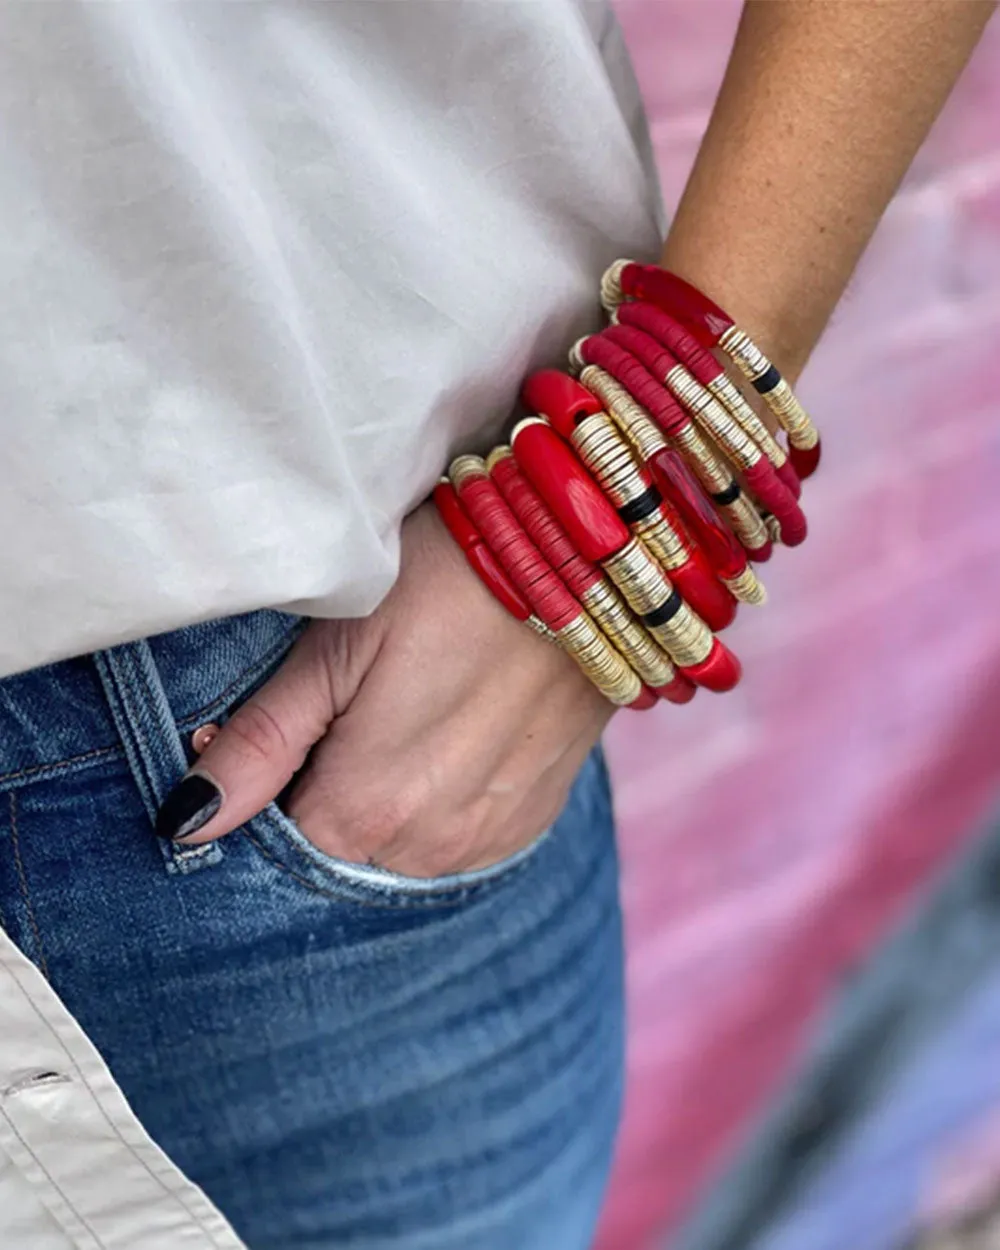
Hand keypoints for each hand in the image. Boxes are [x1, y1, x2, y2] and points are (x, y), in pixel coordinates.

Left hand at [155, 503, 612, 876]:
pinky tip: (459, 728)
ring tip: (417, 707)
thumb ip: (261, 744)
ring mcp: (488, 840)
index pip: (280, 836)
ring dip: (393, 795)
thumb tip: (185, 821)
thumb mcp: (336, 648)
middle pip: (342, 843)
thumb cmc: (448, 584)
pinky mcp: (532, 819)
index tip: (300, 716)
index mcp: (365, 810)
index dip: (275, 778)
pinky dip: (444, 796)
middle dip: (333, 787)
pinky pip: (460, 835)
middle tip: (364, 700)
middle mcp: (428, 848)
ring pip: (401, 843)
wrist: (584, 567)